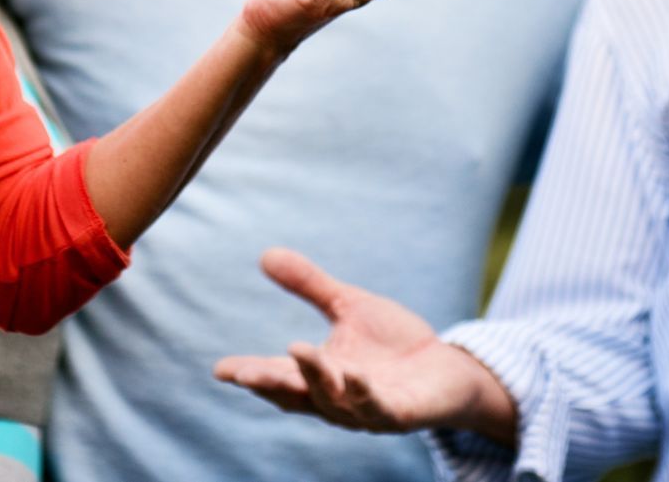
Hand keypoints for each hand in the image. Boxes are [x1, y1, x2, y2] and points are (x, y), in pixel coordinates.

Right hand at [213, 249, 513, 438]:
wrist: (448, 368)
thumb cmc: (393, 343)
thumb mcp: (347, 306)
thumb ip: (310, 285)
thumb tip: (265, 254)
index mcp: (320, 375)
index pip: (278, 377)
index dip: (250, 375)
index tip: (220, 370)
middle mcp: (337, 399)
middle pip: (296, 396)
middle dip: (269, 384)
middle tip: (244, 373)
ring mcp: (366, 410)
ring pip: (333, 401)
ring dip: (315, 378)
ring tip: (296, 348)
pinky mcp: (400, 414)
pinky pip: (378, 409)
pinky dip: (364, 394)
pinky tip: (355, 375)